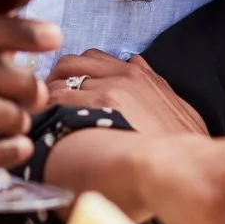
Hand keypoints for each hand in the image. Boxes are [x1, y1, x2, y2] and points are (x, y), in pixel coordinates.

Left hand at [47, 50, 208, 137]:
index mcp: (136, 73)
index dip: (75, 72)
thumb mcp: (174, 104)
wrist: (183, 165)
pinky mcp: (88, 116)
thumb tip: (135, 61)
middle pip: (68, 64)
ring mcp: (101, 95)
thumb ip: (153, 80)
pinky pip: (53, 105)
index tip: (68, 87)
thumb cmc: (181, 142)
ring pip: (57, 84)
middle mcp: (117, 77)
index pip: (92, 57)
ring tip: (41, 119)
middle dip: (54, 79)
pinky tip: (41, 129)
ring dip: (45, 99)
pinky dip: (42, 114)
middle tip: (49, 101)